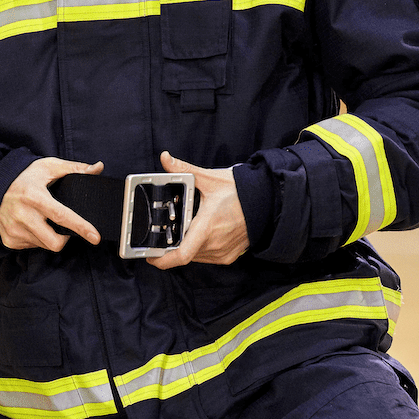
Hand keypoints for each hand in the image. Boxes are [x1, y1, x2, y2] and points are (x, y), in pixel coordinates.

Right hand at [0, 158, 103, 251]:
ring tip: (43, 220)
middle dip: (65, 238)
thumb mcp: (48, 167)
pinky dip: (37, 239)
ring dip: (50, 237)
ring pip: (45, 245)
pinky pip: (32, 246)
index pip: (61, 216)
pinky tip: (32, 225)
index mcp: (33, 196)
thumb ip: (74, 168)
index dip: (80, 227)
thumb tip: (98, 167)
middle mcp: (22, 215)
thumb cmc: (25, 177)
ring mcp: (14, 230)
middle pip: (54, 242)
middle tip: (63, 226)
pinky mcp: (9, 240)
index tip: (95, 237)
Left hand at [146, 151, 249, 268]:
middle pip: (184, 254)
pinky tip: (200, 235)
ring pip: (195, 257)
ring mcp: (222, 252)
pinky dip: (199, 249)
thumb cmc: (241, 191)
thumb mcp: (210, 178)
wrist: (269, 202)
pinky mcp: (229, 256)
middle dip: (171, 246)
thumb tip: (165, 158)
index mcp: (207, 226)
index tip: (149, 256)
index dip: (162, 260)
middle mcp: (214, 244)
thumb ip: (184, 169)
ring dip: (186, 247)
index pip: (181, 255)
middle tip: (164, 234)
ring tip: (185, 231)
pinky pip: (206, 257)